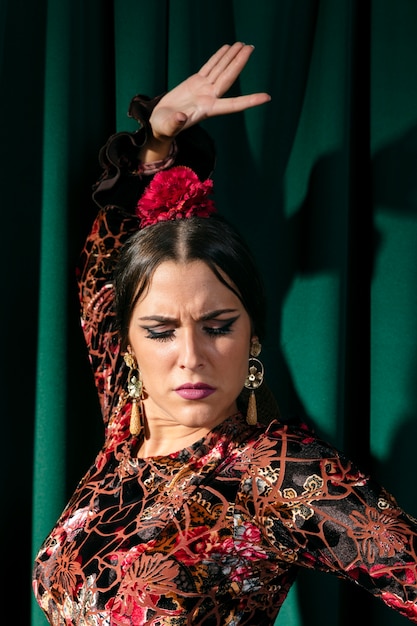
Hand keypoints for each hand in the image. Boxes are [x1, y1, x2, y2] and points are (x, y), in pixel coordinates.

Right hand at [141, 42, 270, 161]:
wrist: (160, 124)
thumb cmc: (164, 128)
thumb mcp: (167, 127)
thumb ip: (175, 123)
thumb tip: (181, 118)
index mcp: (207, 110)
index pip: (233, 105)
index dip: (250, 101)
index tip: (266, 97)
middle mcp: (209, 98)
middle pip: (228, 78)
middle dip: (239, 63)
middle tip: (250, 48)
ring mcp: (203, 89)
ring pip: (220, 69)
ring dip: (231, 57)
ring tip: (242, 44)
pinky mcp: (195, 82)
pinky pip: (210, 67)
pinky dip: (218, 57)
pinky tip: (227, 48)